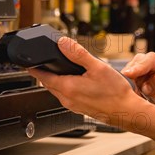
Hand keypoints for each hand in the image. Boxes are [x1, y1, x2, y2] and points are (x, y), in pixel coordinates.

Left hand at [28, 37, 143, 122]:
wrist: (126, 111)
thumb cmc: (114, 93)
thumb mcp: (97, 66)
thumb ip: (78, 54)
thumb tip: (63, 43)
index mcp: (68, 87)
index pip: (42, 77)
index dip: (34, 68)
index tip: (28, 62)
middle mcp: (67, 98)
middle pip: (48, 84)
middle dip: (45, 72)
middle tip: (44, 61)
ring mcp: (73, 105)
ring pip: (57, 90)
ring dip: (55, 80)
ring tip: (59, 68)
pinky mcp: (79, 108)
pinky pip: (65, 95)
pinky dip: (64, 86)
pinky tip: (74, 81)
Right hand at [121, 53, 154, 104]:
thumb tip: (145, 88)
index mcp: (152, 59)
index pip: (142, 63)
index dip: (136, 69)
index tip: (129, 74)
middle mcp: (140, 61)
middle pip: (130, 70)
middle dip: (131, 82)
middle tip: (137, 93)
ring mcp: (133, 69)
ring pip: (125, 78)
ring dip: (130, 88)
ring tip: (139, 95)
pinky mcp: (128, 77)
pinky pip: (124, 84)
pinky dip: (129, 90)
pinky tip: (136, 95)